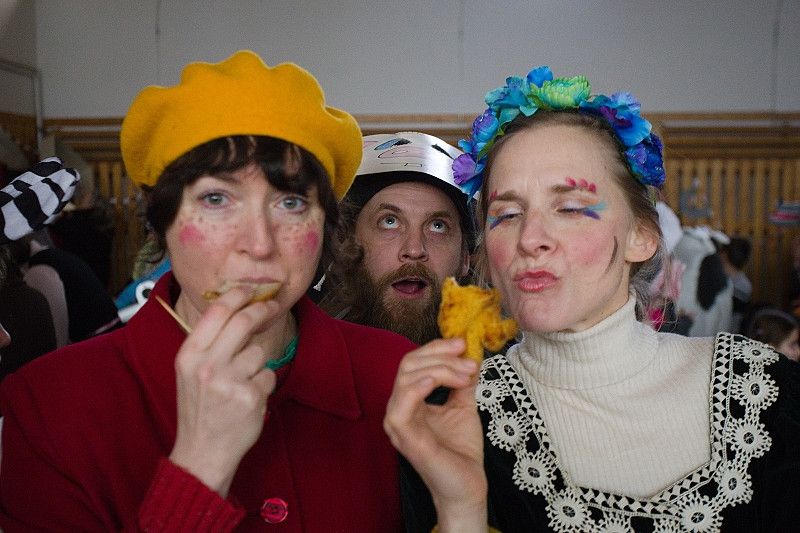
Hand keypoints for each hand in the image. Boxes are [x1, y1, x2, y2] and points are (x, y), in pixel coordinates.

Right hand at [169, 287, 278, 495]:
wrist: (201, 451)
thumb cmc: (199, 409)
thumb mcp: (190, 372)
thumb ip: (209, 344)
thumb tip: (237, 311)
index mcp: (189, 355)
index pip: (217, 312)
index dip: (237, 296)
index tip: (250, 290)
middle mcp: (207, 365)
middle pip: (243, 321)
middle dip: (261, 310)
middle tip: (271, 306)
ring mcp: (230, 381)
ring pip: (258, 352)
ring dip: (256, 364)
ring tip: (240, 384)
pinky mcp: (250, 396)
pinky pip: (268, 375)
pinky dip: (263, 385)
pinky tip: (247, 399)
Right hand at [384, 338, 487, 527]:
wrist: (467, 484)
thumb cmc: (461, 449)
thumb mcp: (463, 405)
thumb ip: (462, 381)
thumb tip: (471, 355)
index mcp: (410, 399)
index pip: (415, 362)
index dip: (437, 348)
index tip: (463, 343)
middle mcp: (399, 407)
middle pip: (409, 364)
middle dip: (441, 357)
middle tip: (469, 362)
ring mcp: (398, 422)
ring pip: (406, 378)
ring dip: (439, 370)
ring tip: (466, 375)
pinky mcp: (403, 437)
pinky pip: (400, 406)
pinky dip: (417, 388)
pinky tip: (435, 382)